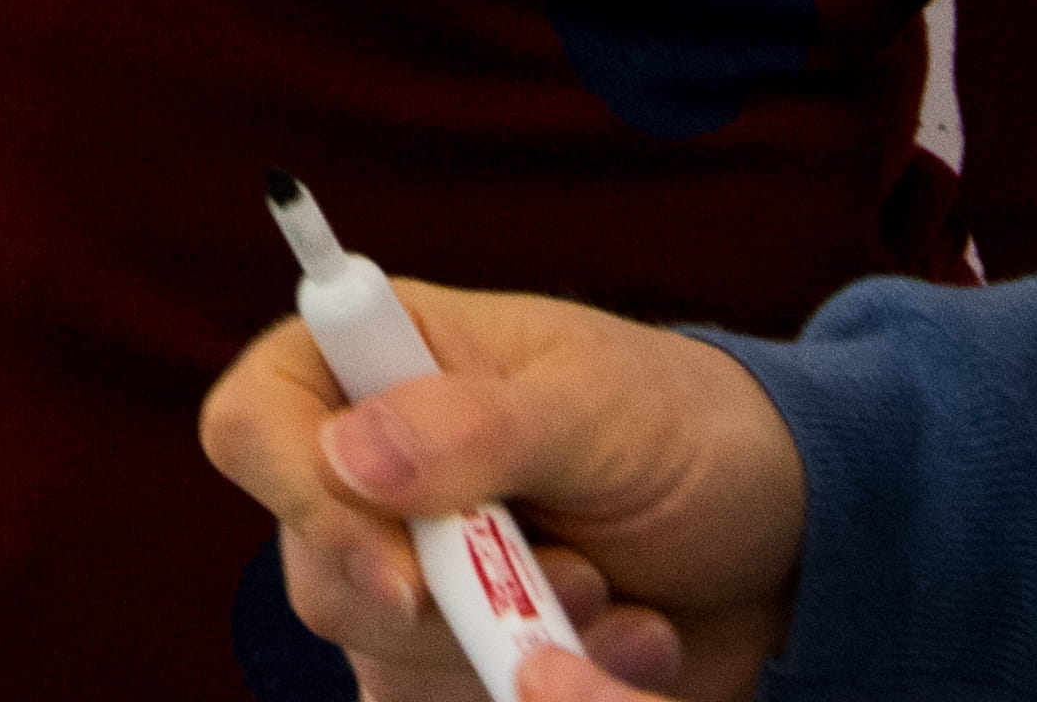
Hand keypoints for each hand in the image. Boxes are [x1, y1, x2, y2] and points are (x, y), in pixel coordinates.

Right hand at [203, 282, 804, 701]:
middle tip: (574, 571)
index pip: (252, 426)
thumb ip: (476, 426)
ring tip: (619, 598)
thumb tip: (346, 454)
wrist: (784, 534)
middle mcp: (370, 479)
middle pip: (320, 575)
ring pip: (385, 663)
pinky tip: (623, 651)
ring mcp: (410, 581)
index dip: (298, 498)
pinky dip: (545, 696)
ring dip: (516, 649)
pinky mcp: (457, 664)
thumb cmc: (685, 428)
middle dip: (450, 602)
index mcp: (375, 368)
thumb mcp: (597, 405)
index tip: (402, 568)